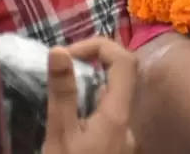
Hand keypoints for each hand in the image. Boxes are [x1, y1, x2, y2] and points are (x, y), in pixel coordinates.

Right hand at [42, 38, 136, 153]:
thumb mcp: (60, 135)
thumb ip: (63, 95)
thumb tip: (59, 50)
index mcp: (119, 112)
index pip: (125, 61)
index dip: (100, 46)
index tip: (69, 54)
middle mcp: (129, 119)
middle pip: (121, 75)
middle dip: (94, 63)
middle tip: (62, 68)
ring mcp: (126, 133)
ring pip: (113, 96)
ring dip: (90, 86)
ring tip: (61, 91)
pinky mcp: (118, 144)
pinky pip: (108, 114)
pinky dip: (91, 105)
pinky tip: (71, 119)